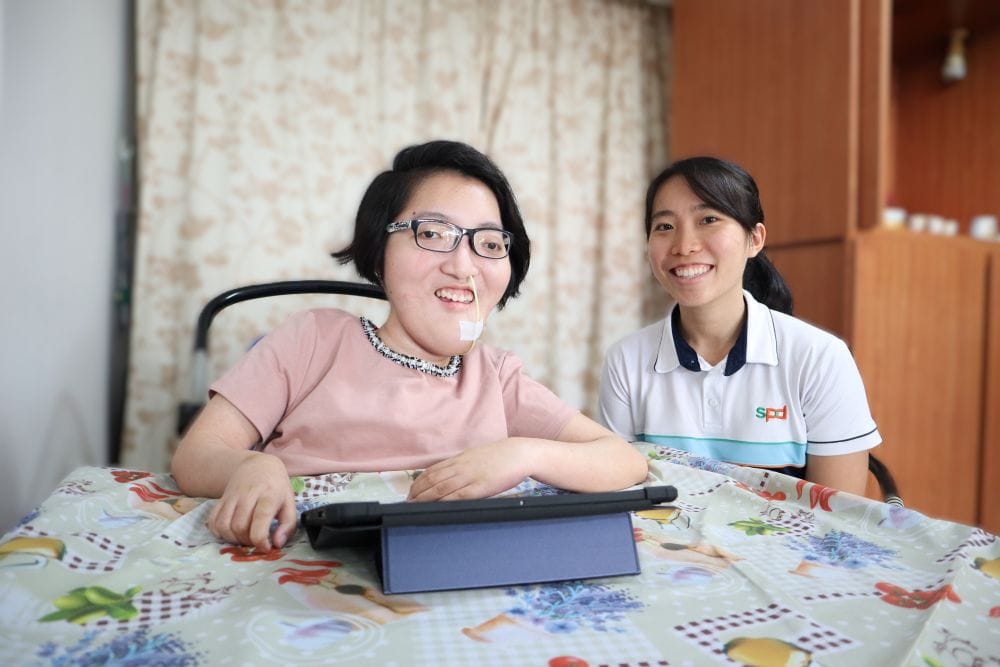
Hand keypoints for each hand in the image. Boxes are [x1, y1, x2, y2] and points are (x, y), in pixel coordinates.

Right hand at [207, 453, 296, 550]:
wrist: (258, 466)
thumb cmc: (276, 487)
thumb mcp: (289, 503)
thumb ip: (288, 525)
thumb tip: (277, 544)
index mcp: (268, 495)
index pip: (260, 518)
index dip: (261, 539)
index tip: (266, 548)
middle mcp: (247, 495)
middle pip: (239, 526)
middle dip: (247, 541)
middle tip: (256, 541)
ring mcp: (231, 496)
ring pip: (223, 525)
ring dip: (232, 539)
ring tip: (244, 538)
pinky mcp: (220, 500)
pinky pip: (212, 521)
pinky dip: (219, 533)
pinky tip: (231, 533)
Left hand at [407, 439, 529, 500]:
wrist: (519, 454)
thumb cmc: (500, 457)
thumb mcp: (477, 457)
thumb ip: (463, 466)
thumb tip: (450, 475)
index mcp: (460, 459)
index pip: (433, 470)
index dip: (419, 482)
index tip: (410, 491)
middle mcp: (461, 466)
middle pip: (433, 479)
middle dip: (417, 491)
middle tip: (407, 501)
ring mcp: (470, 476)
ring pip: (441, 487)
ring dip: (425, 497)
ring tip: (415, 506)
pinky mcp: (480, 486)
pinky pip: (458, 494)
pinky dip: (444, 501)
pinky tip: (436, 507)